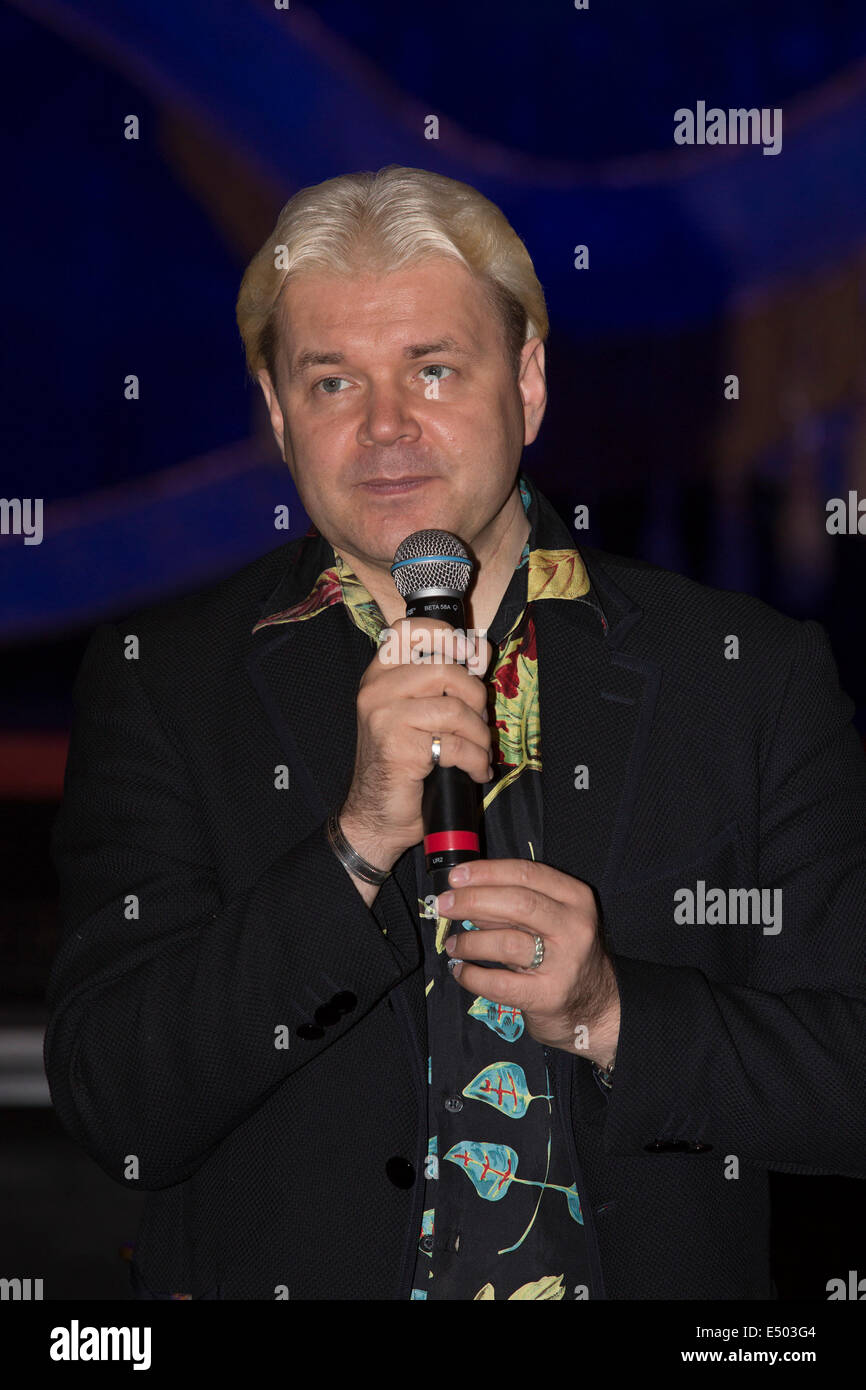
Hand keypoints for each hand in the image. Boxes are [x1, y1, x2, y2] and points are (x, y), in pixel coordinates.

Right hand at [340, 618, 492, 870]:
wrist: (376, 814)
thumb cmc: (402, 763)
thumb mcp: (418, 712)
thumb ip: (444, 680)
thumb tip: (481, 649)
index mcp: (379, 676)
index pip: (409, 630)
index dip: (446, 635)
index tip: (470, 655)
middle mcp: (376, 691)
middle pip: (446, 670)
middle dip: (475, 697)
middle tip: (478, 721)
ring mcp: (385, 718)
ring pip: (455, 708)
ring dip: (479, 735)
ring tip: (478, 751)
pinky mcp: (399, 748)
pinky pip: (456, 745)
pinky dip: (475, 761)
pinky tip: (475, 771)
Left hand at [437, 858, 619, 1062]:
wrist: (594, 1006)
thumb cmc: (562, 954)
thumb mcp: (550, 919)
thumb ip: (514, 903)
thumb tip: (465, 893)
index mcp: (575, 898)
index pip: (527, 873)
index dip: (487, 872)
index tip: (456, 877)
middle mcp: (574, 927)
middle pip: (517, 903)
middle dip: (473, 901)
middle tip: (445, 906)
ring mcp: (565, 963)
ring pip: (506, 942)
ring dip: (470, 941)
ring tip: (453, 944)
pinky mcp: (549, 996)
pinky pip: (499, 983)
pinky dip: (472, 975)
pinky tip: (460, 970)